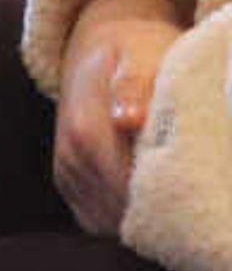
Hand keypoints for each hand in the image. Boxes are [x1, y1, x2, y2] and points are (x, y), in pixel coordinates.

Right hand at [55, 0, 189, 235]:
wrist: (98, 47)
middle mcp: (71, 157)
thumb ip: (135, 84)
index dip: (166, 202)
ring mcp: (69, 173)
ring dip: (146, 223)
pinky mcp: (70, 183)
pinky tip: (156, 209)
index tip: (201, 199)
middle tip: (201, 212)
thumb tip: (129, 120)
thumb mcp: (141, 54)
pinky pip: (98, 221)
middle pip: (120, 211)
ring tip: (185, 214)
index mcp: (86, 130)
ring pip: (109, 223)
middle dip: (162, 218)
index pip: (127, 187)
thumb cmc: (135, 52)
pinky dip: (127, 222)